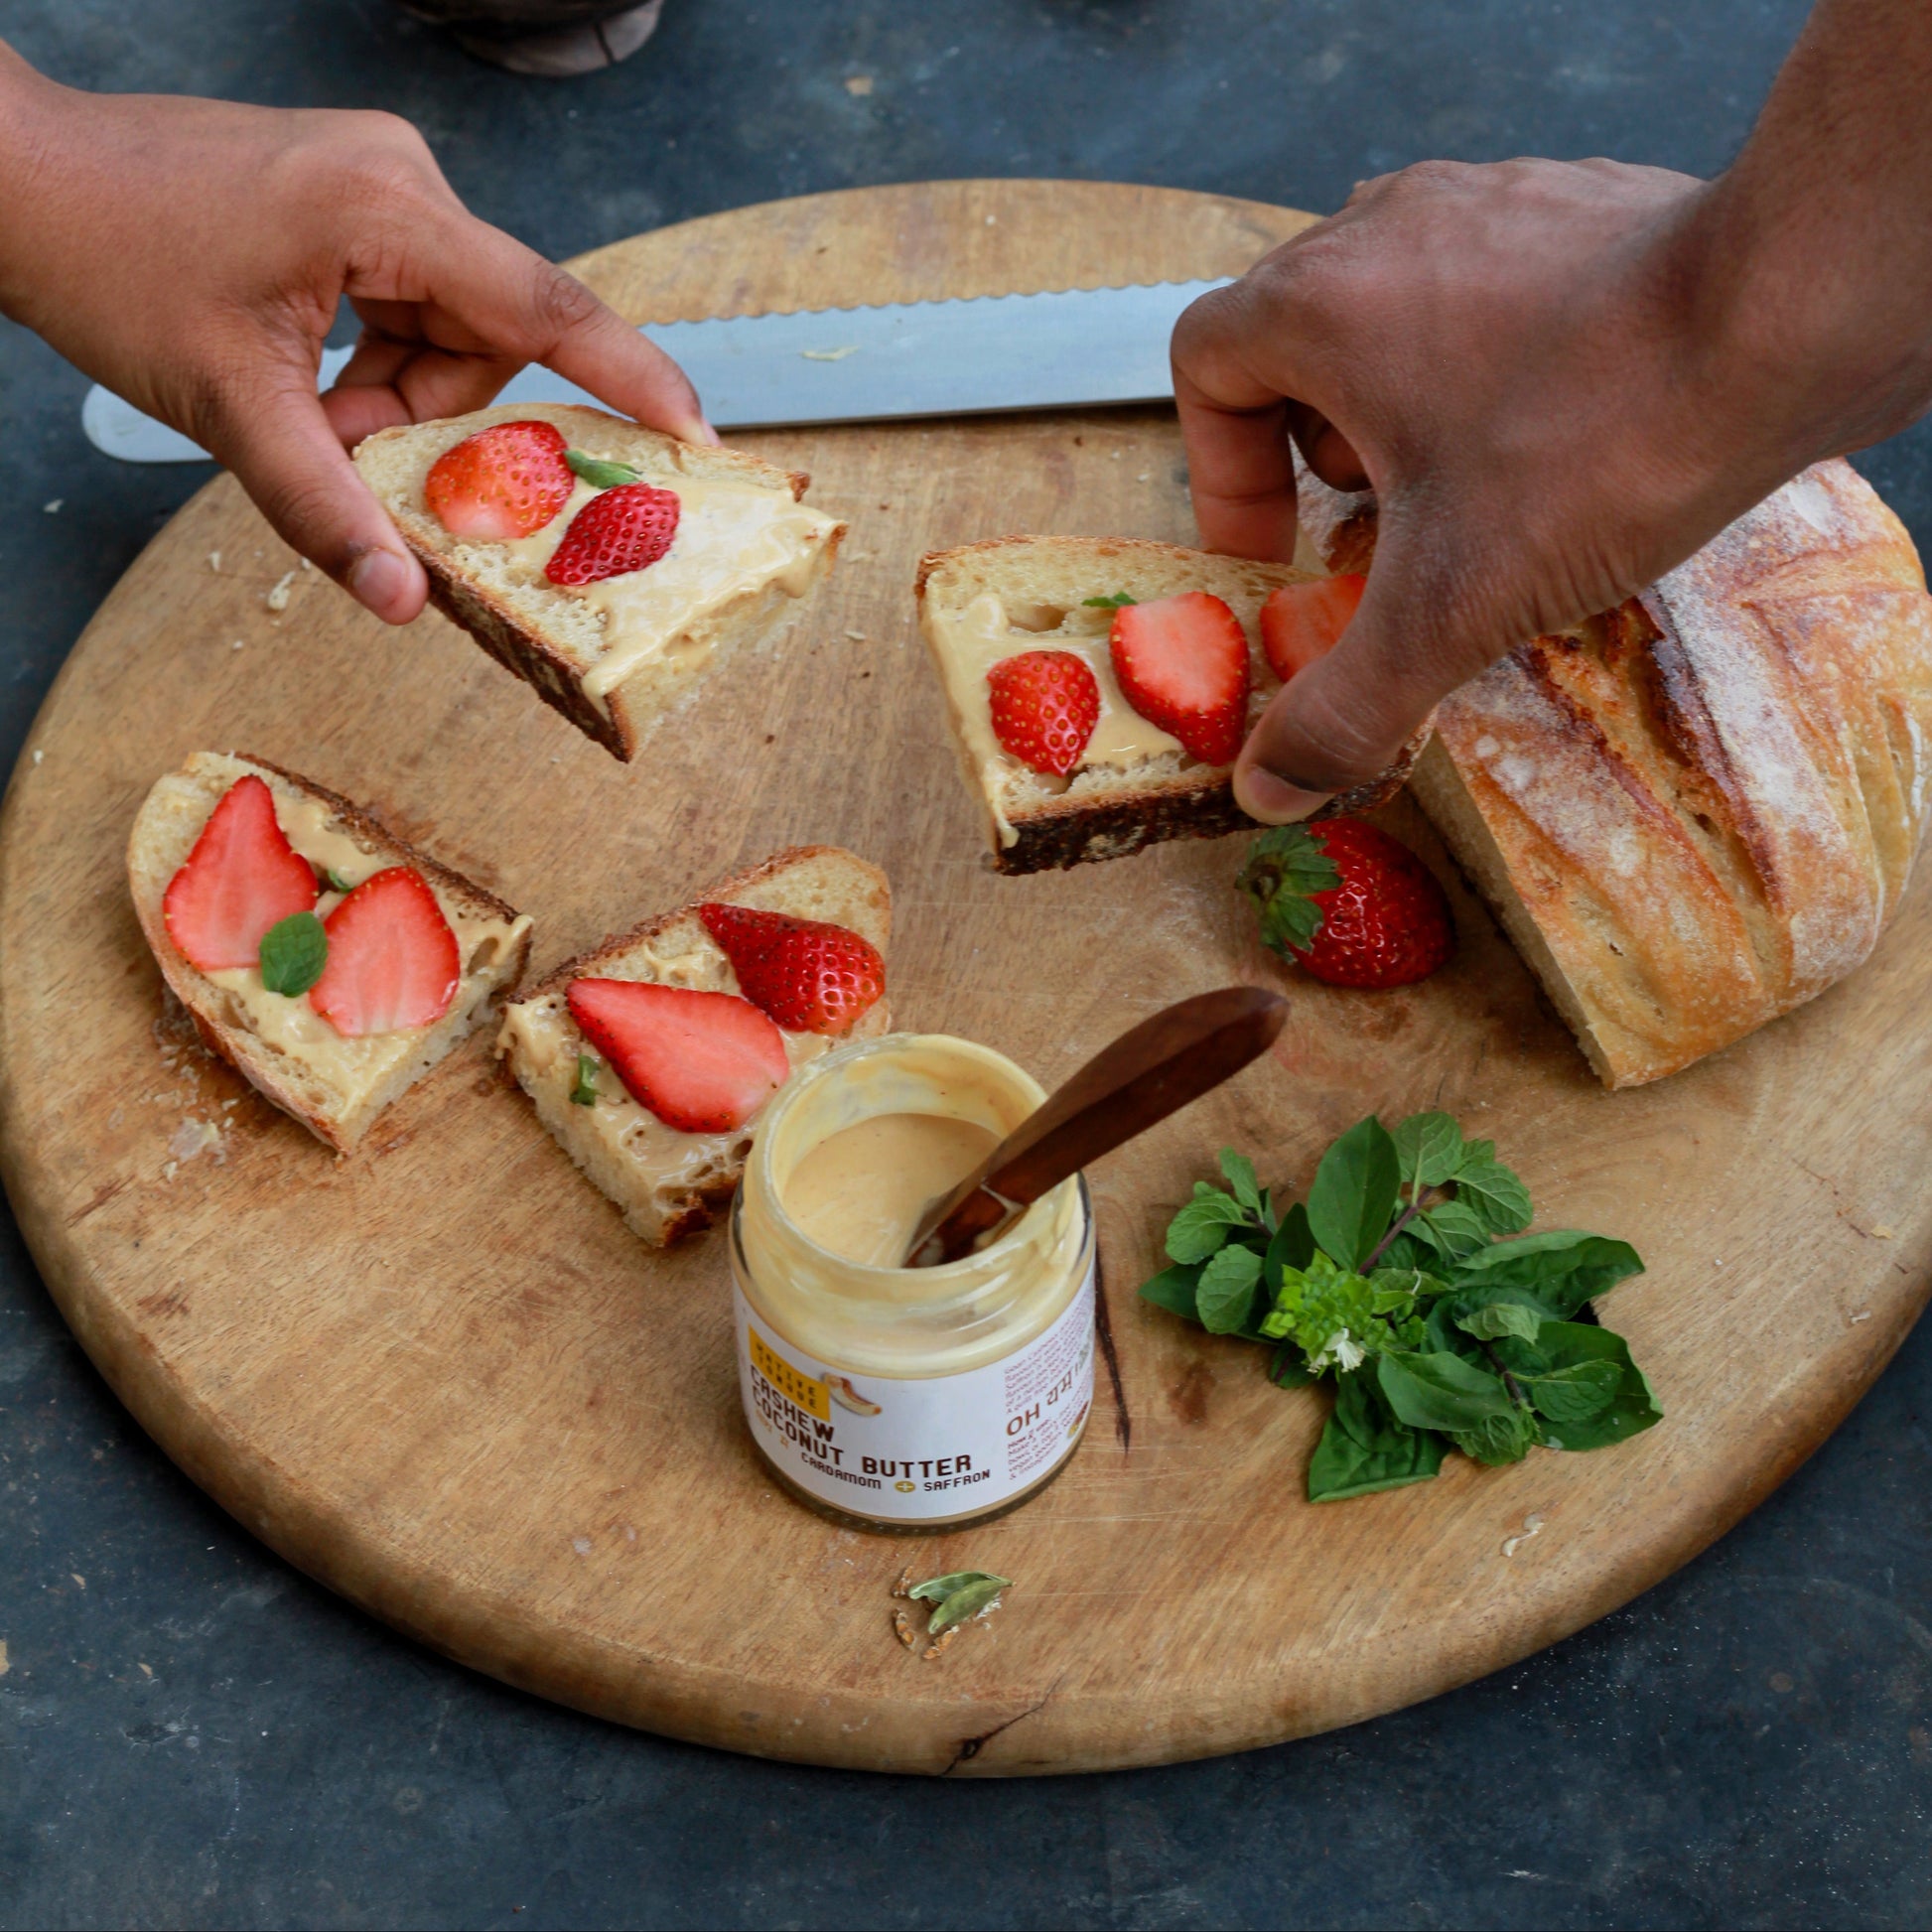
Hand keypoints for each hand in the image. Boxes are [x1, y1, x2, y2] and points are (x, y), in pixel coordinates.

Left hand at [0, 47, 706, 623]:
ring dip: (394, 397)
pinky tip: (307, 377)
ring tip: (304, 412)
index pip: (547, 308)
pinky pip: (411, 307)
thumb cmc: (110, 263)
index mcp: (387, 207)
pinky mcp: (355, 197)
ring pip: (449, 332)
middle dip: (434, 418)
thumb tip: (402, 604)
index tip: (701, 440)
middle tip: (351, 451)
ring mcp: (380, 183)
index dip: (634, 380)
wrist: (18, 179)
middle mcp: (402, 179)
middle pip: (490, 338)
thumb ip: (326, 508)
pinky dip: (374, 365)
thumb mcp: (228, 408)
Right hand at [1175, 89, 1931, 823]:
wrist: (1787, 317)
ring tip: (1468, 488)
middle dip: (1319, 452)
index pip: (1205, 365)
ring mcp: (1490, 200)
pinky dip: (1493, 363)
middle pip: (1296, 340)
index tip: (1279, 554)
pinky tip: (1559, 435)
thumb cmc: (1601, 434)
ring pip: (1394, 307)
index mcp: (1321, 303)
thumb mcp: (1445, 607)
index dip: (1223, 475)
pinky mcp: (1579, 203)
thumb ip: (1343, 705)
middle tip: (1376, 530)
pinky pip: (1492, 286)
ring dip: (1404, 407)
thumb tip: (1272, 786)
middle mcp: (1390, 227)